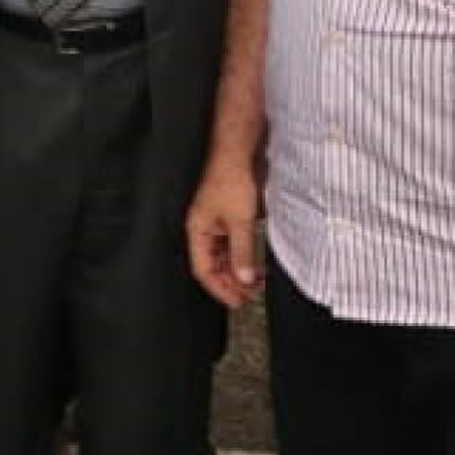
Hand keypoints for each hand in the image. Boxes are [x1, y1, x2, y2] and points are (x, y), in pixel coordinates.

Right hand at [185, 157, 264, 307]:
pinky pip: (232, 243)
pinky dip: (243, 254)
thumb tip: (245, 278)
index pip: (203, 269)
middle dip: (231, 281)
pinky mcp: (229, 215)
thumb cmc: (229, 179)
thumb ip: (242, 252)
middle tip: (251, 295)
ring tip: (257, 282)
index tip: (237, 301)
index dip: (220, 288)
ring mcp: (216, 222)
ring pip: (224, 255)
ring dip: (239, 269)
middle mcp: (204, 228)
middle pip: (213, 264)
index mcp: (197, 230)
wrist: (237, 153)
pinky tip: (256, 260)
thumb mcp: (240, 221)